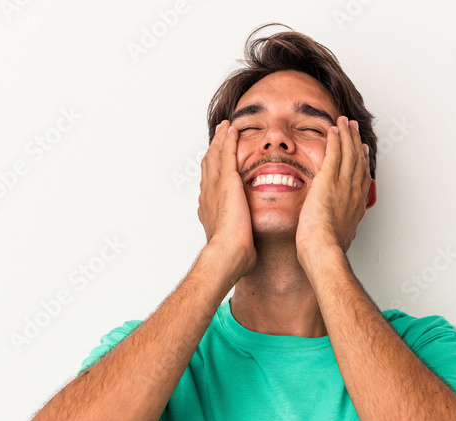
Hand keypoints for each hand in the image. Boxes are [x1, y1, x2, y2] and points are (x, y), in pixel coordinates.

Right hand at [197, 120, 255, 276]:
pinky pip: (226, 153)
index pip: (210, 187)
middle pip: (208, 166)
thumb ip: (240, 240)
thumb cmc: (232, 256)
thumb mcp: (235, 245)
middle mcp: (208, 195)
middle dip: (213, 151)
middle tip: (218, 138)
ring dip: (220, 140)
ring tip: (225, 128)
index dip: (213, 175)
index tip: (216, 168)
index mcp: (209, 209)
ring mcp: (215, 186)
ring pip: (215, 156)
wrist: (226, 253)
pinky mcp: (227, 180)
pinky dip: (228, 139)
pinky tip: (232, 129)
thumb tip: (248, 249)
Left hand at [295, 116, 372, 257]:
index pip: (362, 176)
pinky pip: (334, 152)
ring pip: (348, 152)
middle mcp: (354, 191)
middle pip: (358, 160)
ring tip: (344, 122)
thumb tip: (335, 228)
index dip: (363, 160)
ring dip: (347, 134)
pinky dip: (335, 139)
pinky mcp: (328, 179)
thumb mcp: (341, 236)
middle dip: (356, 141)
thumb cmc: (327, 248)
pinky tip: (333, 129)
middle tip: (355, 129)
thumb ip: (340, 226)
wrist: (323, 248)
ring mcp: (343, 184)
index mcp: (357, 204)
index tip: (362, 150)